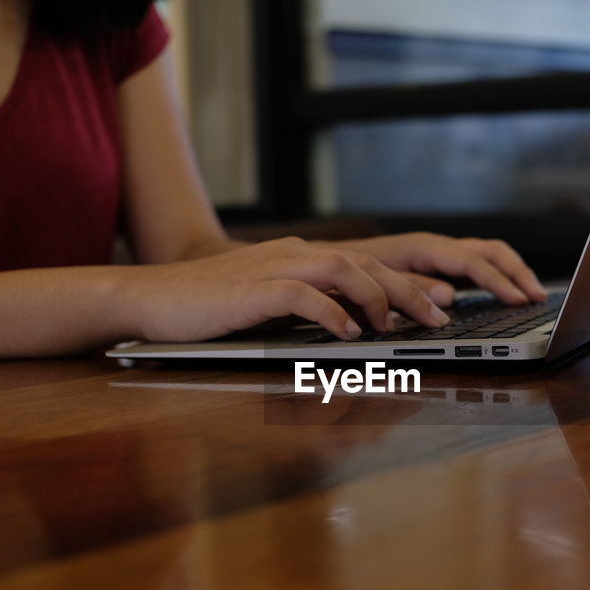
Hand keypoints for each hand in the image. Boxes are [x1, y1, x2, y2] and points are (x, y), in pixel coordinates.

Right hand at [121, 237, 450, 342]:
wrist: (151, 299)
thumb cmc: (209, 309)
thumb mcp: (268, 307)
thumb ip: (308, 310)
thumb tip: (352, 332)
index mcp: (300, 257)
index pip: (366, 263)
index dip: (406, 283)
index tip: (438, 307)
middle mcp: (293, 254)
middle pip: (365, 262)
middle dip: (407, 290)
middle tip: (437, 318)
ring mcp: (273, 267)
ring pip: (343, 269)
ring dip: (376, 298)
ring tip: (395, 327)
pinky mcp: (252, 290)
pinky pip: (303, 295)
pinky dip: (332, 314)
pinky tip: (349, 334)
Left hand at [330, 233, 547, 306]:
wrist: (315, 264)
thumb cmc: (341, 274)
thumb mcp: (370, 283)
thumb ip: (411, 289)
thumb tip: (450, 297)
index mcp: (420, 248)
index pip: (471, 261)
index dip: (497, 281)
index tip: (518, 300)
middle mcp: (431, 246)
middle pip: (488, 251)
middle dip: (516, 273)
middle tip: (536, 298)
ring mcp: (434, 253)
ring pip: (485, 254)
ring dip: (510, 272)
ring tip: (530, 296)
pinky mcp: (432, 264)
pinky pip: (473, 263)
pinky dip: (494, 274)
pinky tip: (502, 293)